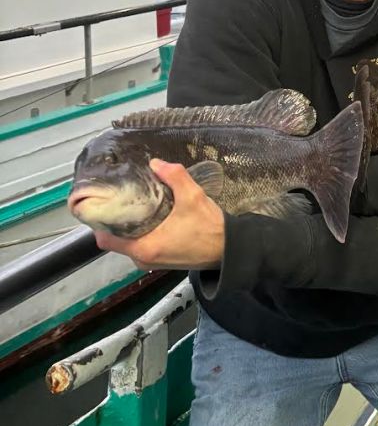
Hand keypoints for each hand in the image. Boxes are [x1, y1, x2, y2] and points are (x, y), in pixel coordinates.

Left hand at [93, 160, 224, 270]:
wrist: (228, 250)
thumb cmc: (209, 228)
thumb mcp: (192, 197)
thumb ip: (175, 176)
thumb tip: (156, 163)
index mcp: (144, 248)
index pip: (105, 239)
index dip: (100, 222)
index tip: (104, 203)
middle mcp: (143, 259)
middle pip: (115, 240)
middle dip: (114, 221)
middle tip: (119, 199)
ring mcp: (151, 262)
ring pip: (127, 243)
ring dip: (128, 227)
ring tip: (133, 205)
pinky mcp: (160, 261)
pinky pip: (140, 246)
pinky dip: (140, 233)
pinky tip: (149, 216)